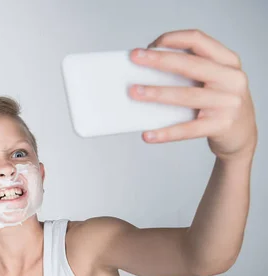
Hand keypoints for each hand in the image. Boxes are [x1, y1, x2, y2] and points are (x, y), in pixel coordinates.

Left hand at [129, 29, 256, 160]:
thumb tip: (147, 69)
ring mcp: (228, 103)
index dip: (173, 39)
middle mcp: (231, 79)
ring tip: (134, 92)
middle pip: (190, 65)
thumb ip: (189, 71)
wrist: (242, 134)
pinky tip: (148, 134)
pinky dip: (166, 133)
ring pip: (186, 95)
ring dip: (157, 93)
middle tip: (135, 59)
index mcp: (227, 61)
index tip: (150, 45)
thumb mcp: (213, 80)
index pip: (199, 41)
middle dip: (159, 60)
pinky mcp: (221, 126)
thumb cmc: (219, 103)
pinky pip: (188, 130)